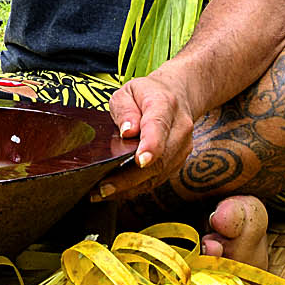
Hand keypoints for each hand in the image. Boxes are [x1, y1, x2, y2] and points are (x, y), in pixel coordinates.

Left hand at [93, 73, 195, 202]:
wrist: (180, 95)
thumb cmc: (148, 94)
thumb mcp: (128, 91)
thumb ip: (125, 109)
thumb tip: (127, 131)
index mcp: (164, 105)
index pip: (159, 127)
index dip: (151, 145)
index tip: (140, 161)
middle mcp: (179, 129)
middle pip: (159, 159)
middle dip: (130, 178)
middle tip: (102, 188)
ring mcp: (182, 148)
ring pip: (158, 174)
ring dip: (130, 188)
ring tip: (101, 193)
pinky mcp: (178, 161)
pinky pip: (158, 178)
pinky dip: (136, 187)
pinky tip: (115, 191)